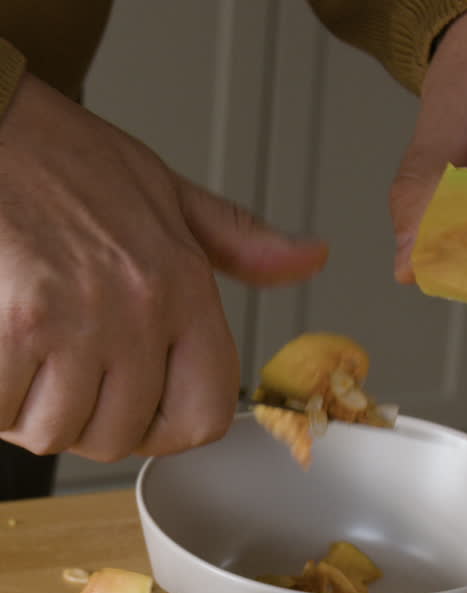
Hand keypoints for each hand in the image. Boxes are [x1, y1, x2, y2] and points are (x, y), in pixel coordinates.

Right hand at [0, 74, 326, 459]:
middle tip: (55, 366)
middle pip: (116, 436)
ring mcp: (77, 319)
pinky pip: (2, 411)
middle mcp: (140, 309)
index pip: (205, 415)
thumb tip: (309, 257)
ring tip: (18, 349)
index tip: (135, 410)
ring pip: (53, 432)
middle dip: (78, 417)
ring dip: (25, 408)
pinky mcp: (16, 323)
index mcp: (184, 286)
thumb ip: (236, 240)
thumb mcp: (164, 190)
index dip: (162, 428)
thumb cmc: (59, 156)